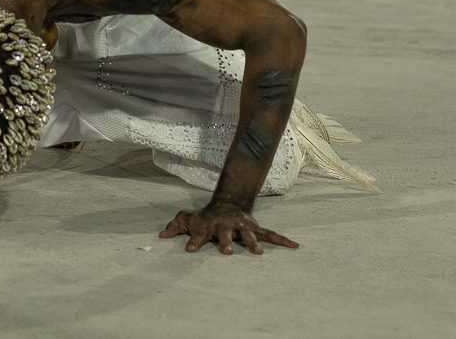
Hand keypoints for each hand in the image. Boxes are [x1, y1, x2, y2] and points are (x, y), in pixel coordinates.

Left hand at [158, 202, 298, 254]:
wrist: (229, 202)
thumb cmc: (207, 216)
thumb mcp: (189, 219)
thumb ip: (176, 226)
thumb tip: (160, 234)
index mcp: (210, 225)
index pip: (198, 234)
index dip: (193, 242)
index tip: (189, 251)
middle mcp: (227, 226)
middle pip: (225, 235)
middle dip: (226, 242)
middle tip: (226, 251)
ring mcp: (243, 227)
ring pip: (248, 235)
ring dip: (252, 243)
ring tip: (257, 253)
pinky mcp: (256, 229)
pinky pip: (271, 235)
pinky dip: (283, 240)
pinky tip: (295, 246)